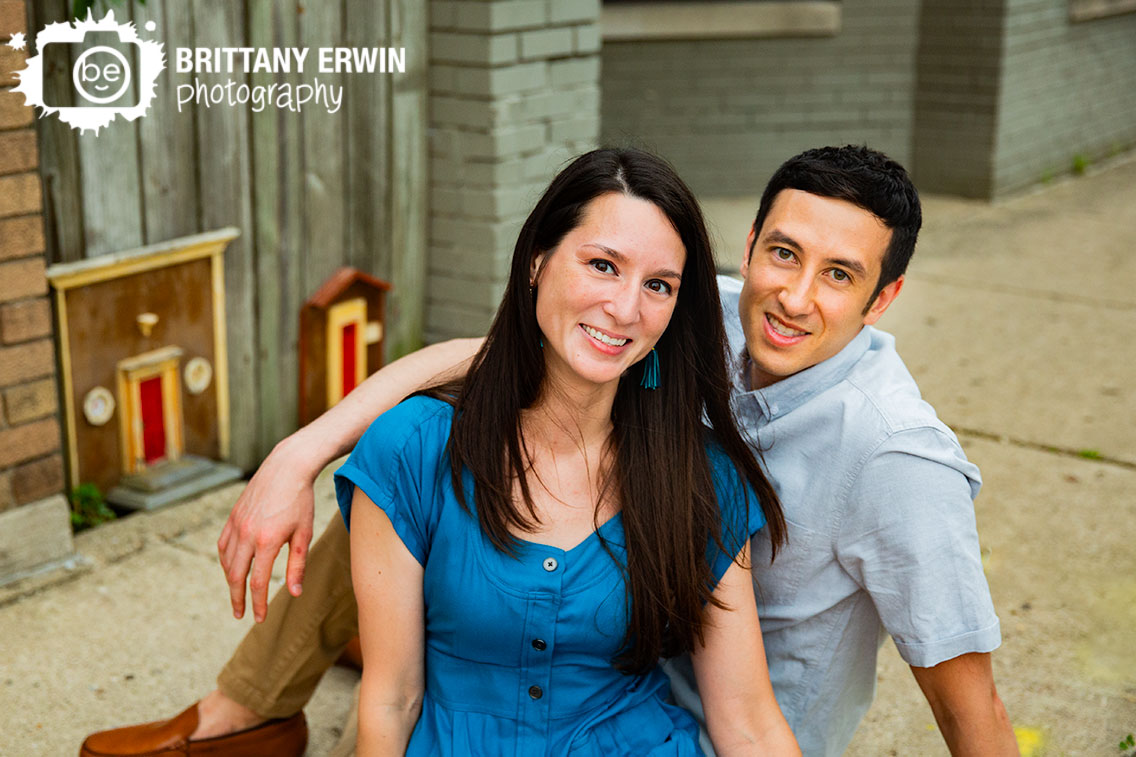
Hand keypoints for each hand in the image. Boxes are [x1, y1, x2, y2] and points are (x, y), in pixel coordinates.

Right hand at [217, 434, 318, 621]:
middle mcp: (247, 534)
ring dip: (231, 581)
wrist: (287, 467)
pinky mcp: (233, 517)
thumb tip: (295, 593)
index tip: (259, 618)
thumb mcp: (304, 534)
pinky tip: (232, 569)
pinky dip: (226, 561)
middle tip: (241, 615)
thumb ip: (297, 565)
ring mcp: (236, 524)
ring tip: (238, 594)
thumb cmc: (301, 501)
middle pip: (236, 576)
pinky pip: (223, 545)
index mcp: (266, 541)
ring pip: (227, 562)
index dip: (258, 604)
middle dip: (238, 599)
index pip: (257, 583)